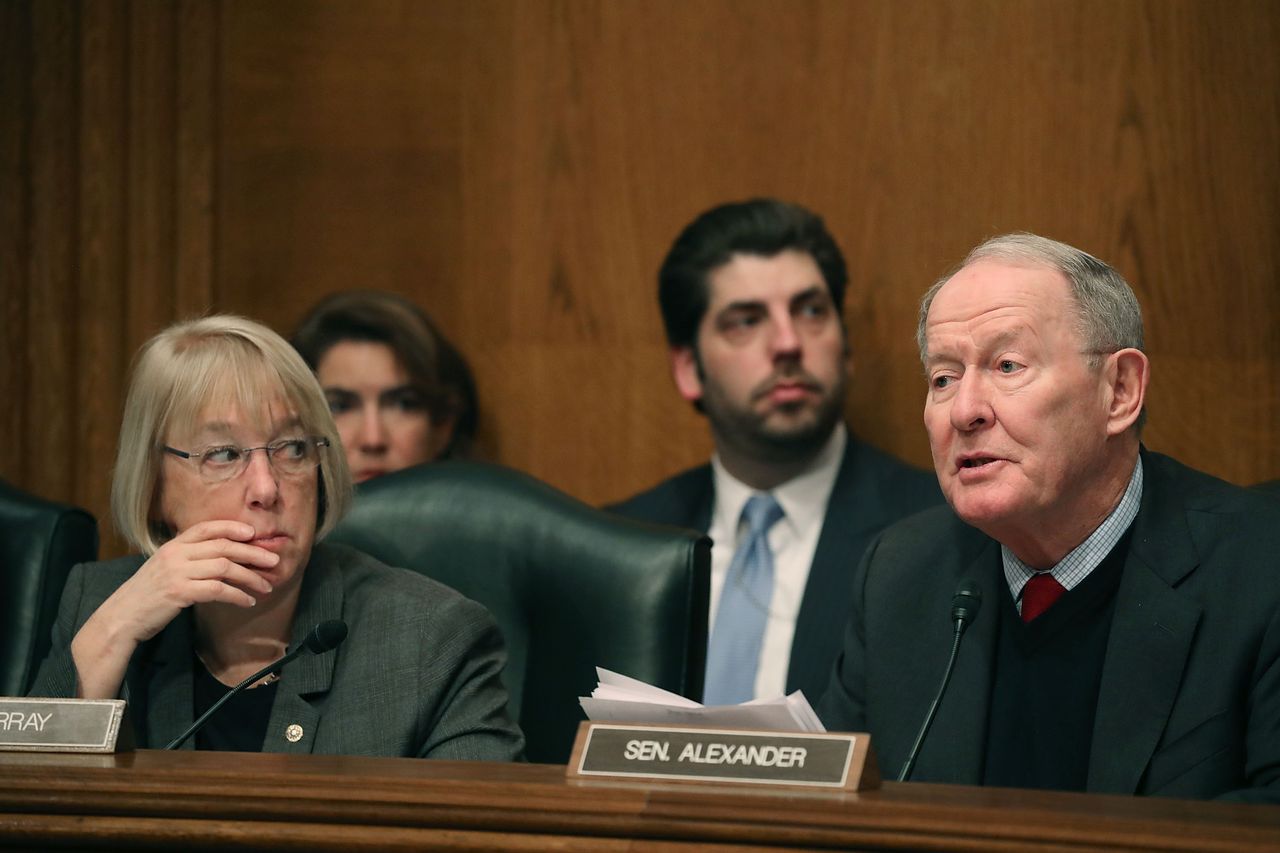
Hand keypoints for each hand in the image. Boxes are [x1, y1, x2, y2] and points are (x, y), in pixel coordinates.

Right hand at [71, 520, 277, 697]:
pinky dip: (237, 595)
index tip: (253, 534)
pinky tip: (248, 601)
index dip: (232, 528)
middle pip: (223, 546)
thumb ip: (190, 559)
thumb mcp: (165, 568)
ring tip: (266, 586)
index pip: (207, 528)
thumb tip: (225, 559)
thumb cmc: (148, 595)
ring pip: (225, 567)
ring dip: (250, 577)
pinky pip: (217, 590)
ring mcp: (177, 572)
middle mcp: (176, 554)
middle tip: (274, 561)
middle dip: (253, 552)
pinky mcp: (179, 592)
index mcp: (173, 545)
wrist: (121, 617)